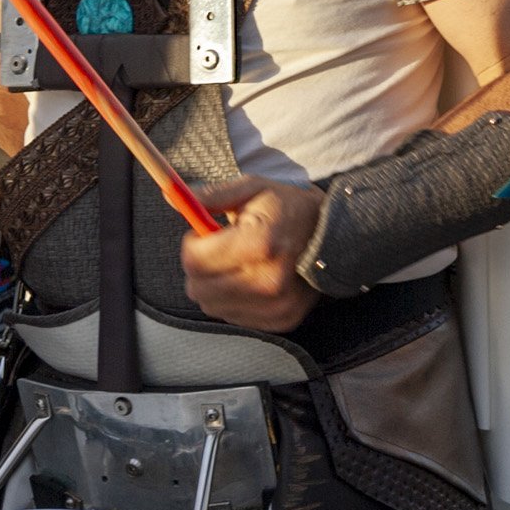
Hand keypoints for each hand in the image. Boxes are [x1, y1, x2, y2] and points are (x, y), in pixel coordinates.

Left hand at [182, 177, 326, 333]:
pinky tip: (251, 280)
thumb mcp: (252, 189)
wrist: (337, 236)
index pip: (195, 260)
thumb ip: (212, 196)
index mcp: (259, 243)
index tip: (203, 233)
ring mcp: (276, 305)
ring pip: (212, 306)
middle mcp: (268, 280)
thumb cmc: (288, 208)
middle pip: (198, 289)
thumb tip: (172, 198)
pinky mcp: (281, 320)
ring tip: (237, 264)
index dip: (191, 245)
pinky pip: (233, 317)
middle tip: (218, 250)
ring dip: (214, 285)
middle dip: (199, 268)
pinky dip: (233, 300)